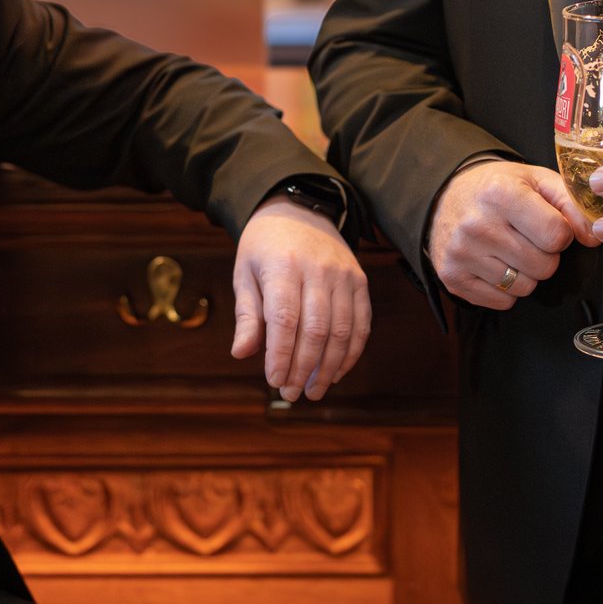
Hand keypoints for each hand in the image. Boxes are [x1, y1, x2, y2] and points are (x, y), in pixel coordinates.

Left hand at [230, 195, 370, 401]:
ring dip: (328, 367)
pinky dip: (351, 353)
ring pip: (341, 331)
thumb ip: (247, 314)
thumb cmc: (265, 248)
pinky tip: (336, 371)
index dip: (281, 354)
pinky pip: (361, 323)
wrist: (299, 211)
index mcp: (283, 266)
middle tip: (291, 393)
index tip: (274, 381)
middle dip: (303, 367)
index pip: (284, 319)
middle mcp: (317, 270)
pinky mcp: (360, 281)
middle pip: (316, 329)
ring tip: (313, 390)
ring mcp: (343, 275)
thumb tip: (241, 354)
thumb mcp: (245, 273)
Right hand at [426, 158, 593, 310]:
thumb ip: (571, 203)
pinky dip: (505, 288)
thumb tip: (593, 238)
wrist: (445, 197)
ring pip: (525, 287)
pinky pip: (502, 301)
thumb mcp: (536, 180)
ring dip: (526, 273)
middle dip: (544, 254)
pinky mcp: (452, 277)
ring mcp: (462, 254)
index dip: (560, 233)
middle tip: (527, 238)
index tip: (546, 223)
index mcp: (500, 194)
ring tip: (509, 249)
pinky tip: (494, 264)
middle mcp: (477, 225)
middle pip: (544, 266)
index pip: (557, 235)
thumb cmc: (499, 189)